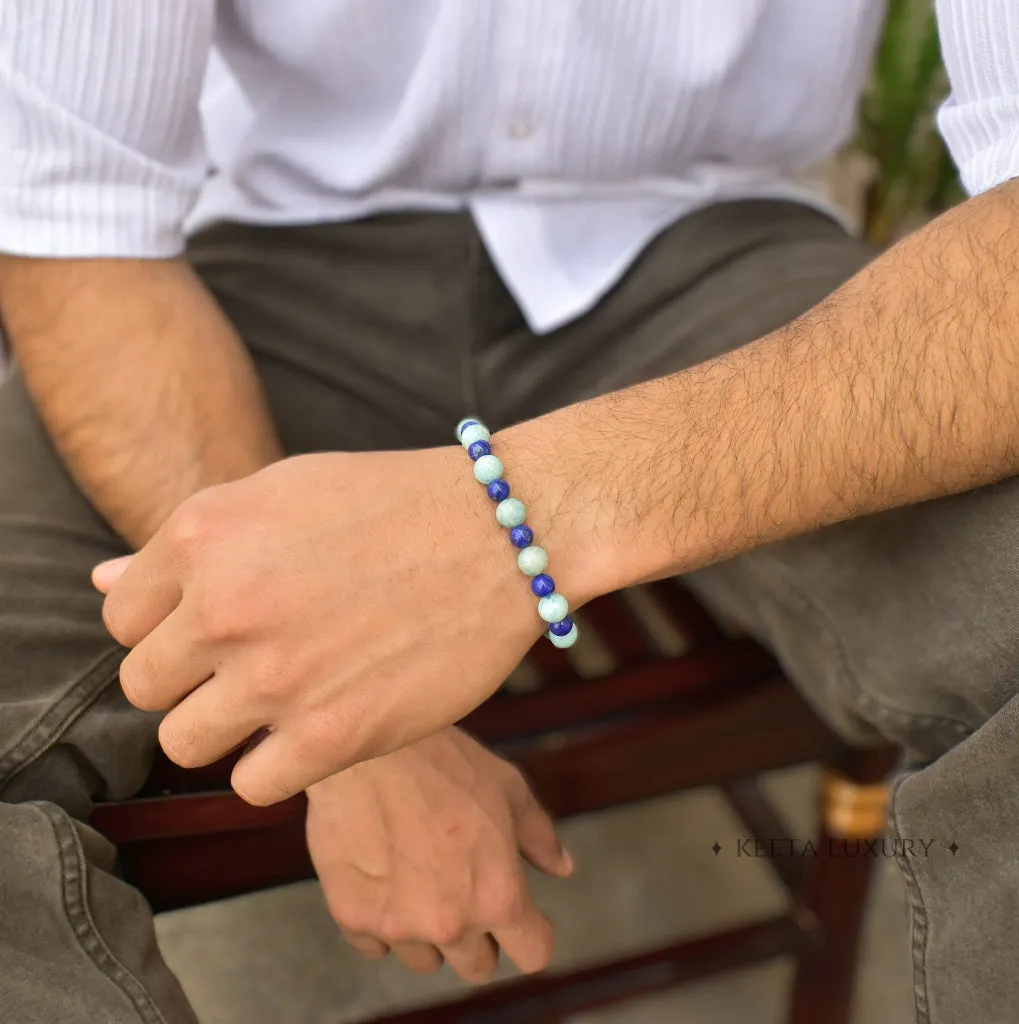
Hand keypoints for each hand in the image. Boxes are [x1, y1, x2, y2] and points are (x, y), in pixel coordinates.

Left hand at [93, 446, 584, 804]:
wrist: (503, 533)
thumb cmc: (395, 504)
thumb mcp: (282, 492)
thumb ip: (191, 545)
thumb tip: (104, 585)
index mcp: (201, 538)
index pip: (121, 620)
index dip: (170, 628)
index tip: (217, 629)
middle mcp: (224, 607)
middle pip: (146, 686)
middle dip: (193, 679)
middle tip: (257, 664)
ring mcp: (275, 677)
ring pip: (186, 743)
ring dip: (228, 728)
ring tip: (284, 701)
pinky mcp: (331, 737)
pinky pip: (251, 784)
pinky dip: (278, 764)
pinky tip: (320, 726)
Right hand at [306, 727, 572, 982]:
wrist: (368, 747)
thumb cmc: (442, 762)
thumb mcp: (508, 789)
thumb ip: (539, 837)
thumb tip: (562, 867)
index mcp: (498, 896)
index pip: (533, 954)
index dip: (531, 933)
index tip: (522, 918)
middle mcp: (450, 923)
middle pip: (478, 966)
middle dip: (479, 935)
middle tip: (465, 888)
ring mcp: (398, 925)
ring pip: (425, 959)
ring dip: (429, 931)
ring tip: (421, 877)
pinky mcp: (352, 917)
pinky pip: (376, 945)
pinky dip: (383, 921)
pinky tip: (385, 877)